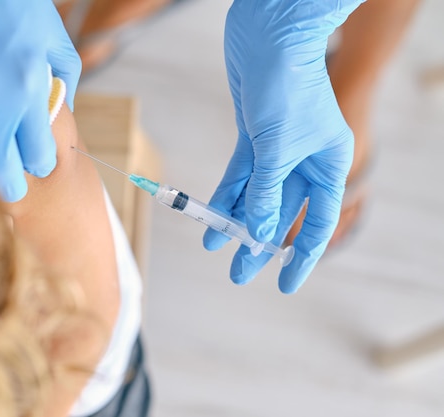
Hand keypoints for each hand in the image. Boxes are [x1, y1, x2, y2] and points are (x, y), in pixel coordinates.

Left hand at [204, 0, 363, 292]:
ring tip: (214, 247)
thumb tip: (256, 233)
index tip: (284, 284)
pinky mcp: (253, 138)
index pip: (317, 221)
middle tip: (238, 273)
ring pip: (255, 196)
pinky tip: (209, 218)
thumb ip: (265, 194)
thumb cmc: (285, 87)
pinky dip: (224, 196)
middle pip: (280, 212)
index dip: (301, 256)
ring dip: (234, 221)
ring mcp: (277, 150)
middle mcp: (305, 161)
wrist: (268, 36)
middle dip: (257, 242)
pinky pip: (239, 176)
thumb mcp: (277, 149)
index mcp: (328, 165)